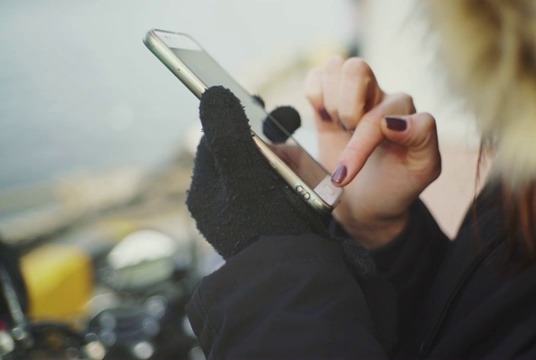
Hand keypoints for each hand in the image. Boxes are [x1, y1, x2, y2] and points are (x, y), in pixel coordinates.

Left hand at [186, 86, 328, 258]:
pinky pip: (276, 186)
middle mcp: (221, 202)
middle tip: (283, 118)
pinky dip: (290, 174)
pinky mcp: (268, 220)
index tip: (253, 99)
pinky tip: (303, 171)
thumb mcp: (245, 176)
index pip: (214, 140)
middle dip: (262, 133)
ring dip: (280, 152)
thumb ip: (228, 135)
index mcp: (206, 191)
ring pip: (260, 168)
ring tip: (297, 145)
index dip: (233, 115)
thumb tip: (211, 93)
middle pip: (238, 152)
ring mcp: (245, 213)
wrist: (293, 274)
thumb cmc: (267, 227)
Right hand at [304, 57, 440, 247]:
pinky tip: (324, 119)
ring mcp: (352, 96)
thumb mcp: (423, 169)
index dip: (360, 143)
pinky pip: (315, 77)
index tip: (348, 172)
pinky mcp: (328, 101)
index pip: (381, 109)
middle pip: (356, 68)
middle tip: (348, 134)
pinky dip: (314, 96)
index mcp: (404, 110)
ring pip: (335, 67)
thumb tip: (392, 120)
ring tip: (338, 127)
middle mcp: (379, 96)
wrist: (367, 203)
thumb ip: (423, 138)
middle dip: (345, 108)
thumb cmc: (395, 186)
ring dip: (330, 102)